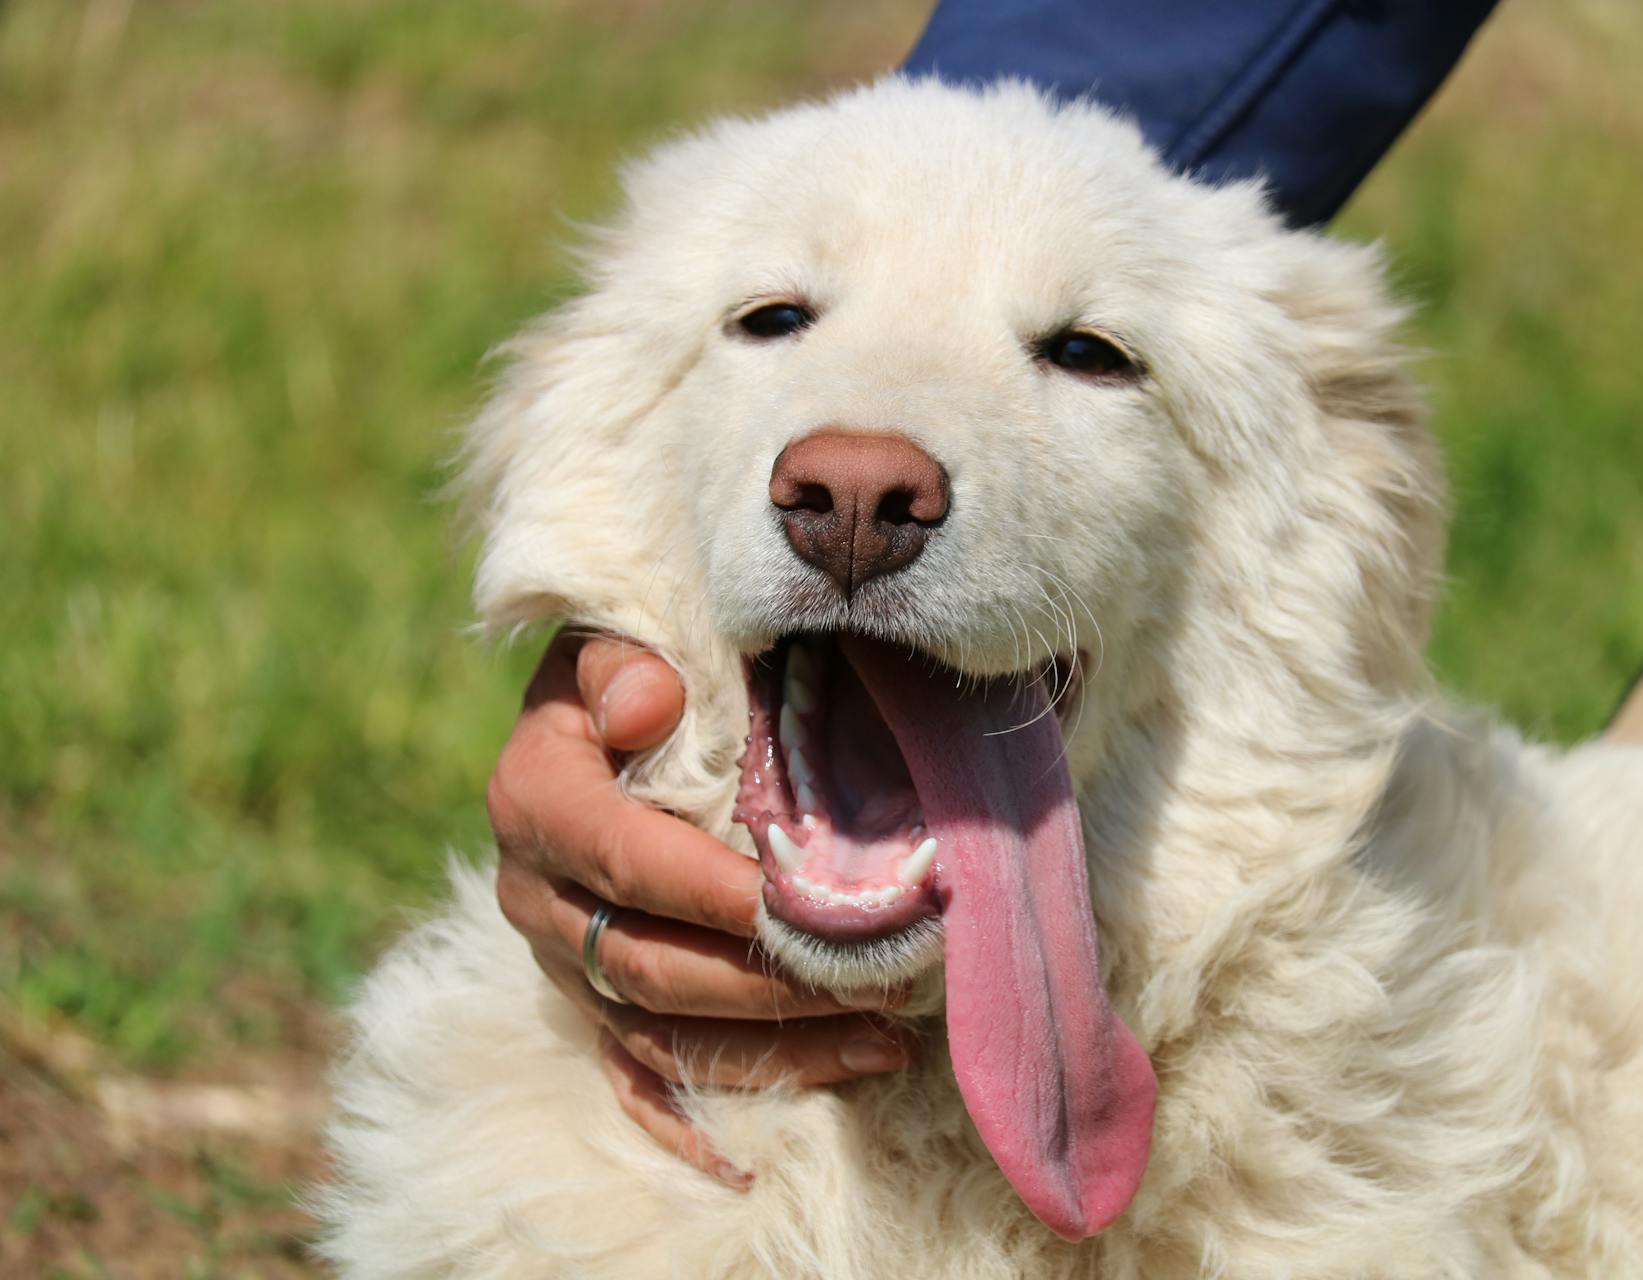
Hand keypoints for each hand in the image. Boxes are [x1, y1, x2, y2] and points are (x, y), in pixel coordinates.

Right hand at [488, 632, 911, 1187]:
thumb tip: (649, 705)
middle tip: (876, 978)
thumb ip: (619, 666)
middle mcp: (536, 896)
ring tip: (883, 1039)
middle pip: (649, 964)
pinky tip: (746, 1164)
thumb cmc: (628, 674)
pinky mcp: (589, 1004)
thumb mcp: (610, 643)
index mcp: (537, 800)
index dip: (711, 890)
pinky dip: (686, 1120)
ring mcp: (562, 962)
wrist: (591, 721)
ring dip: (772, 1047)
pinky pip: (632, 1078)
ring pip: (659, 1031)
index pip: (627, 860)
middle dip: (767, 982)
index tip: (801, 904)